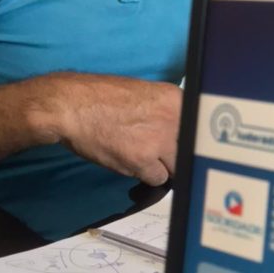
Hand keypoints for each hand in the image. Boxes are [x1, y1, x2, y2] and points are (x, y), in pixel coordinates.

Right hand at [36, 74, 181, 185]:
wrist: (73, 105)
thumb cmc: (104, 97)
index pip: (199, 127)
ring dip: (162, 166)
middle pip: (190, 149)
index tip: (185, 145)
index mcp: (175, 97)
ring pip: (177, 167)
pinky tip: (130, 161)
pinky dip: (146, 175)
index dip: (190, 139)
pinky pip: (157, 179)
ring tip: (141, 154)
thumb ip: (167, 111)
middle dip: (177, 154)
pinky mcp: (143, 160)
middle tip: (161, 153)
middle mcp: (173, 117)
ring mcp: (160, 140)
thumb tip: (181, 131)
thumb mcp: (146, 94)